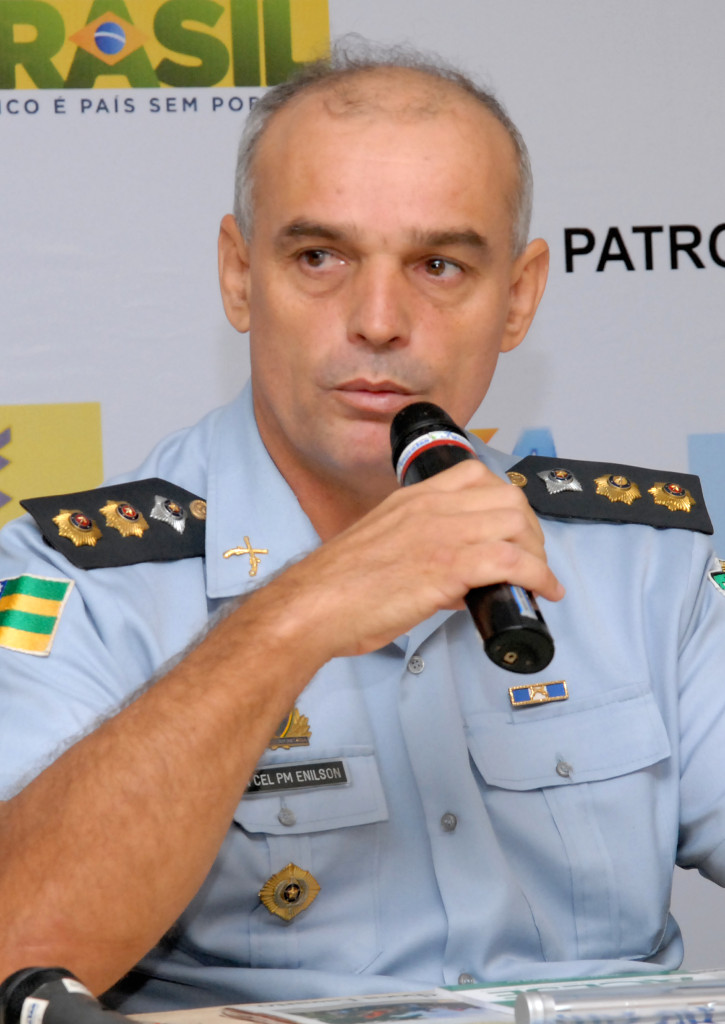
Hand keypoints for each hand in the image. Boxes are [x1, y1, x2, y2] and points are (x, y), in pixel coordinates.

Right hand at [263, 459, 563, 658]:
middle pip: (506, 498)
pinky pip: (513, 561)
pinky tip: (544, 591)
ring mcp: (441, 533)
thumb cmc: (338, 586)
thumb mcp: (382, 549)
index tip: (511, 528)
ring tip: (538, 577)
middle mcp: (430, 507)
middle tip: (530, 558)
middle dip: (529, 529)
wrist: (312, 605)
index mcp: (412, 498)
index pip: (476, 475)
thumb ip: (419, 551)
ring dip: (538, 552)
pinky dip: (539, 576)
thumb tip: (458, 580)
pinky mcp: (448, 566)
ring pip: (516, 523)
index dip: (505, 501)